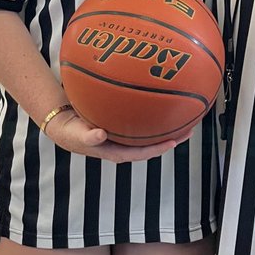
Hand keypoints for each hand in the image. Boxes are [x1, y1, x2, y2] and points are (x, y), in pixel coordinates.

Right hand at [46, 108, 185, 162]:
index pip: (142, 153)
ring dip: (167, 126)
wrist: (64, 125)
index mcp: (117, 151)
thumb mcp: (78, 135)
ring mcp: (124, 135)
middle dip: (172, 138)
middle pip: (152, 144)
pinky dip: (152, 114)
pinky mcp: (122, 125)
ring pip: (150, 132)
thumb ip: (89, 136)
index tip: (174, 141)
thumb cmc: (72, 132)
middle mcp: (124, 145)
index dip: (158, 148)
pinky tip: (161, 101)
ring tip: (184, 116)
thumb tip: (101, 134)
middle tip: (190, 129)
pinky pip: (140, 121)